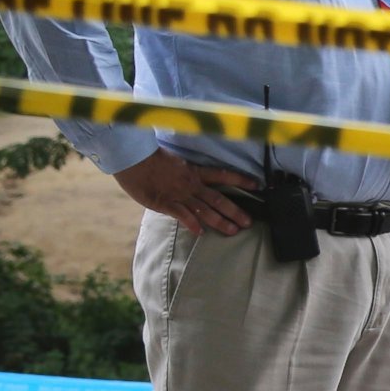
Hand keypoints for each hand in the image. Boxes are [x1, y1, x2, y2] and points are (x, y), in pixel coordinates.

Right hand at [112, 150, 257, 235]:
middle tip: (249, 222)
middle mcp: (191, 184)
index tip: (257, 185)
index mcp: (194, 171)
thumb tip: (192, 181)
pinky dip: (192, 224)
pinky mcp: (165, 203)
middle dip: (235, 211)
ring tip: (233, 231)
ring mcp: (179, 194)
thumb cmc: (149, 158)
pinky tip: (200, 233)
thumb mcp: (173, 163)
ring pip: (205, 210)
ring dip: (220, 221)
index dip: (241, 180)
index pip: (223, 175)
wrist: (132, 157)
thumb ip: (184, 174)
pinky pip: (182, 215)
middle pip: (218, 199)